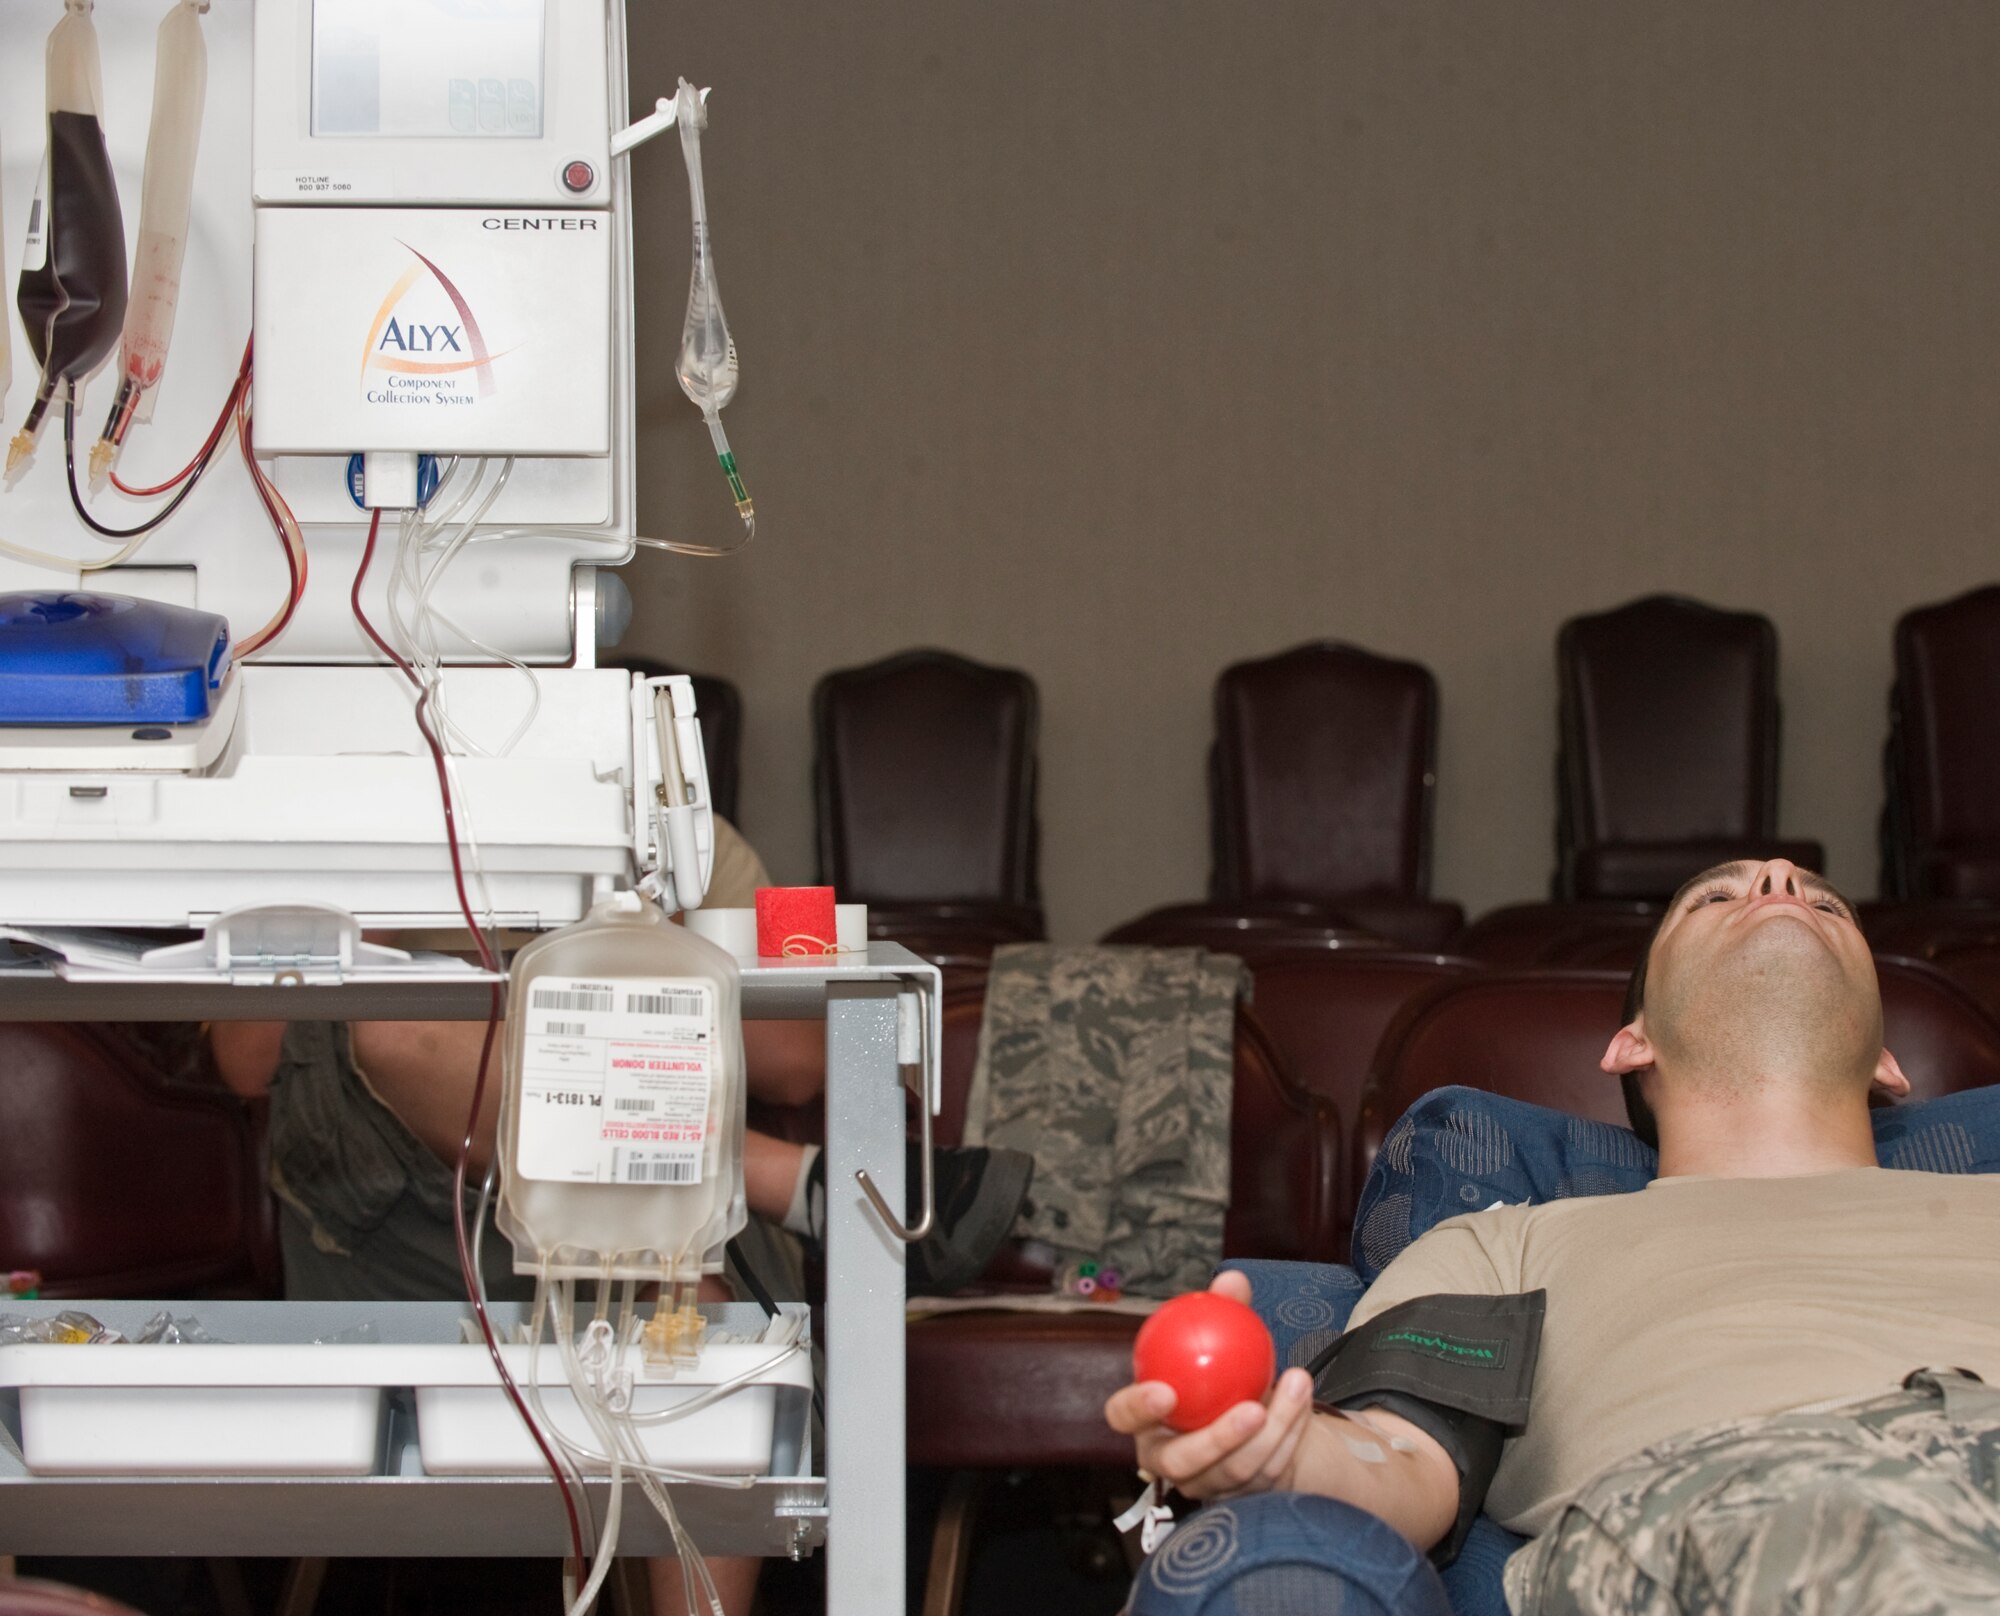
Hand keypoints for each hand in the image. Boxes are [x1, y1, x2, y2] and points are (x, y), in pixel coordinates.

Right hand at [1103, 1270, 1315, 1499]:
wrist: (1257, 1413)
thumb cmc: (1222, 1371)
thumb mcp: (1222, 1340)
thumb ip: (1223, 1310)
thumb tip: (1232, 1279)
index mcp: (1146, 1417)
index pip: (1123, 1416)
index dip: (1138, 1407)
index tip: (1166, 1390)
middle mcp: (1168, 1458)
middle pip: (1181, 1463)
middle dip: (1217, 1441)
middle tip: (1252, 1409)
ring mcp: (1205, 1484)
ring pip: (1235, 1471)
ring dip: (1274, 1430)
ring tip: (1297, 1385)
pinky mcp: (1240, 1497)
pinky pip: (1267, 1472)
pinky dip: (1290, 1434)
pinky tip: (1303, 1400)